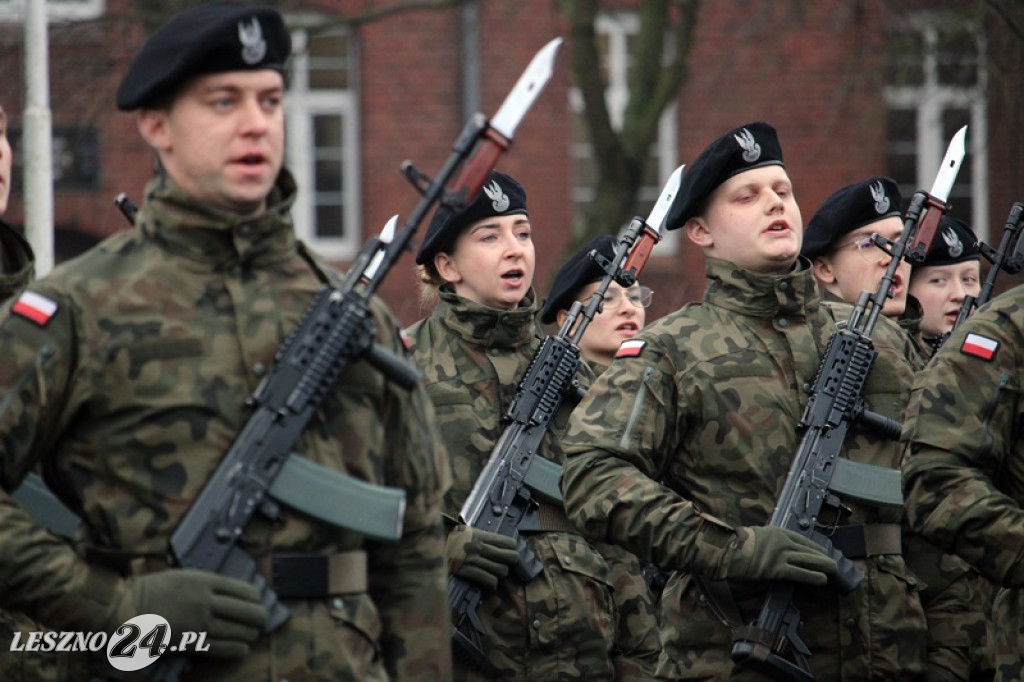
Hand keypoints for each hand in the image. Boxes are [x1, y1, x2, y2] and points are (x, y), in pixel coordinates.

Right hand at [105, 569, 268, 658]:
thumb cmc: (150, 590)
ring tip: (254, 635)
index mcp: (204, 580)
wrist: (124, 608)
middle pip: (245, 610)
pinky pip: (220, 647)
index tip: (258, 601)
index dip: (255, 598)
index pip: (242, 589)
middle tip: (261, 621)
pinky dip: (235, 648)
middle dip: (258, 616)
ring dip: (249, 633)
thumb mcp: (181, 577)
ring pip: (236, 629)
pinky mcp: (189, 641)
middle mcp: (205, 600)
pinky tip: (243, 649)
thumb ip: (205, 584)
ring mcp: (198, 621)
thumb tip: (229, 593)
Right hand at [446, 525, 518, 589]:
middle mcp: (480, 547)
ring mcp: (474, 560)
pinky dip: (492, 584)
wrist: (430, 546)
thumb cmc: (451, 540)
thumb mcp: (468, 533)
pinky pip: (488, 580)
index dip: (512, 549)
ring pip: (501, 570)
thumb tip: (499, 546)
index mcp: (482, 535)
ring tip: (495, 573)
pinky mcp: (467, 571)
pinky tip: (490, 583)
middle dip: (511, 562)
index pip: (509, 543)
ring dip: (500, 574)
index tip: (509, 552)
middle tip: (506, 564)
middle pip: (510, 557)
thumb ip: (483, 538)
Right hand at [713, 526, 837, 585]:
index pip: (801, 538)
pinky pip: (799, 573)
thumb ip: (769, 541)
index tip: (823, 551)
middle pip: (808, 549)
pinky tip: (822, 579)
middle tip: (833, 562)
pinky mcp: (777, 569)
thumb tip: (777, 550)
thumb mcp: (755, 536)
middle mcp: (782, 541)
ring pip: (807, 560)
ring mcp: (780, 555)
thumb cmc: (736, 545)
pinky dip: (812, 576)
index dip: (814, 547)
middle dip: (822, 556)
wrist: (726, 551)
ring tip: (833, 570)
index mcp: (776, 531)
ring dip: (822, 566)